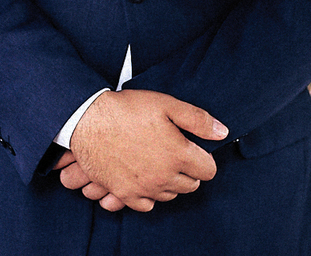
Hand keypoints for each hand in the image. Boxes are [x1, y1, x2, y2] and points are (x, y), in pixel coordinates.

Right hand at [68, 89, 227, 212]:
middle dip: (189, 171)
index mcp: (178, 154)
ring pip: (170, 195)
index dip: (205, 159)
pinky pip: (146, 205)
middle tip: (176, 154)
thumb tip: (222, 132)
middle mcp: (164, 176)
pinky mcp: (125, 193)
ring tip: (159, 162)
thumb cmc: (127, 109)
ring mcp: (144, 187)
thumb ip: (198, 120)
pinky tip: (145, 179)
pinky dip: (149, 195)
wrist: (88, 120)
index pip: (208, 170)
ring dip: (170, 182)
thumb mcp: (167, 105)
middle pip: (191, 185)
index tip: (196, 151)